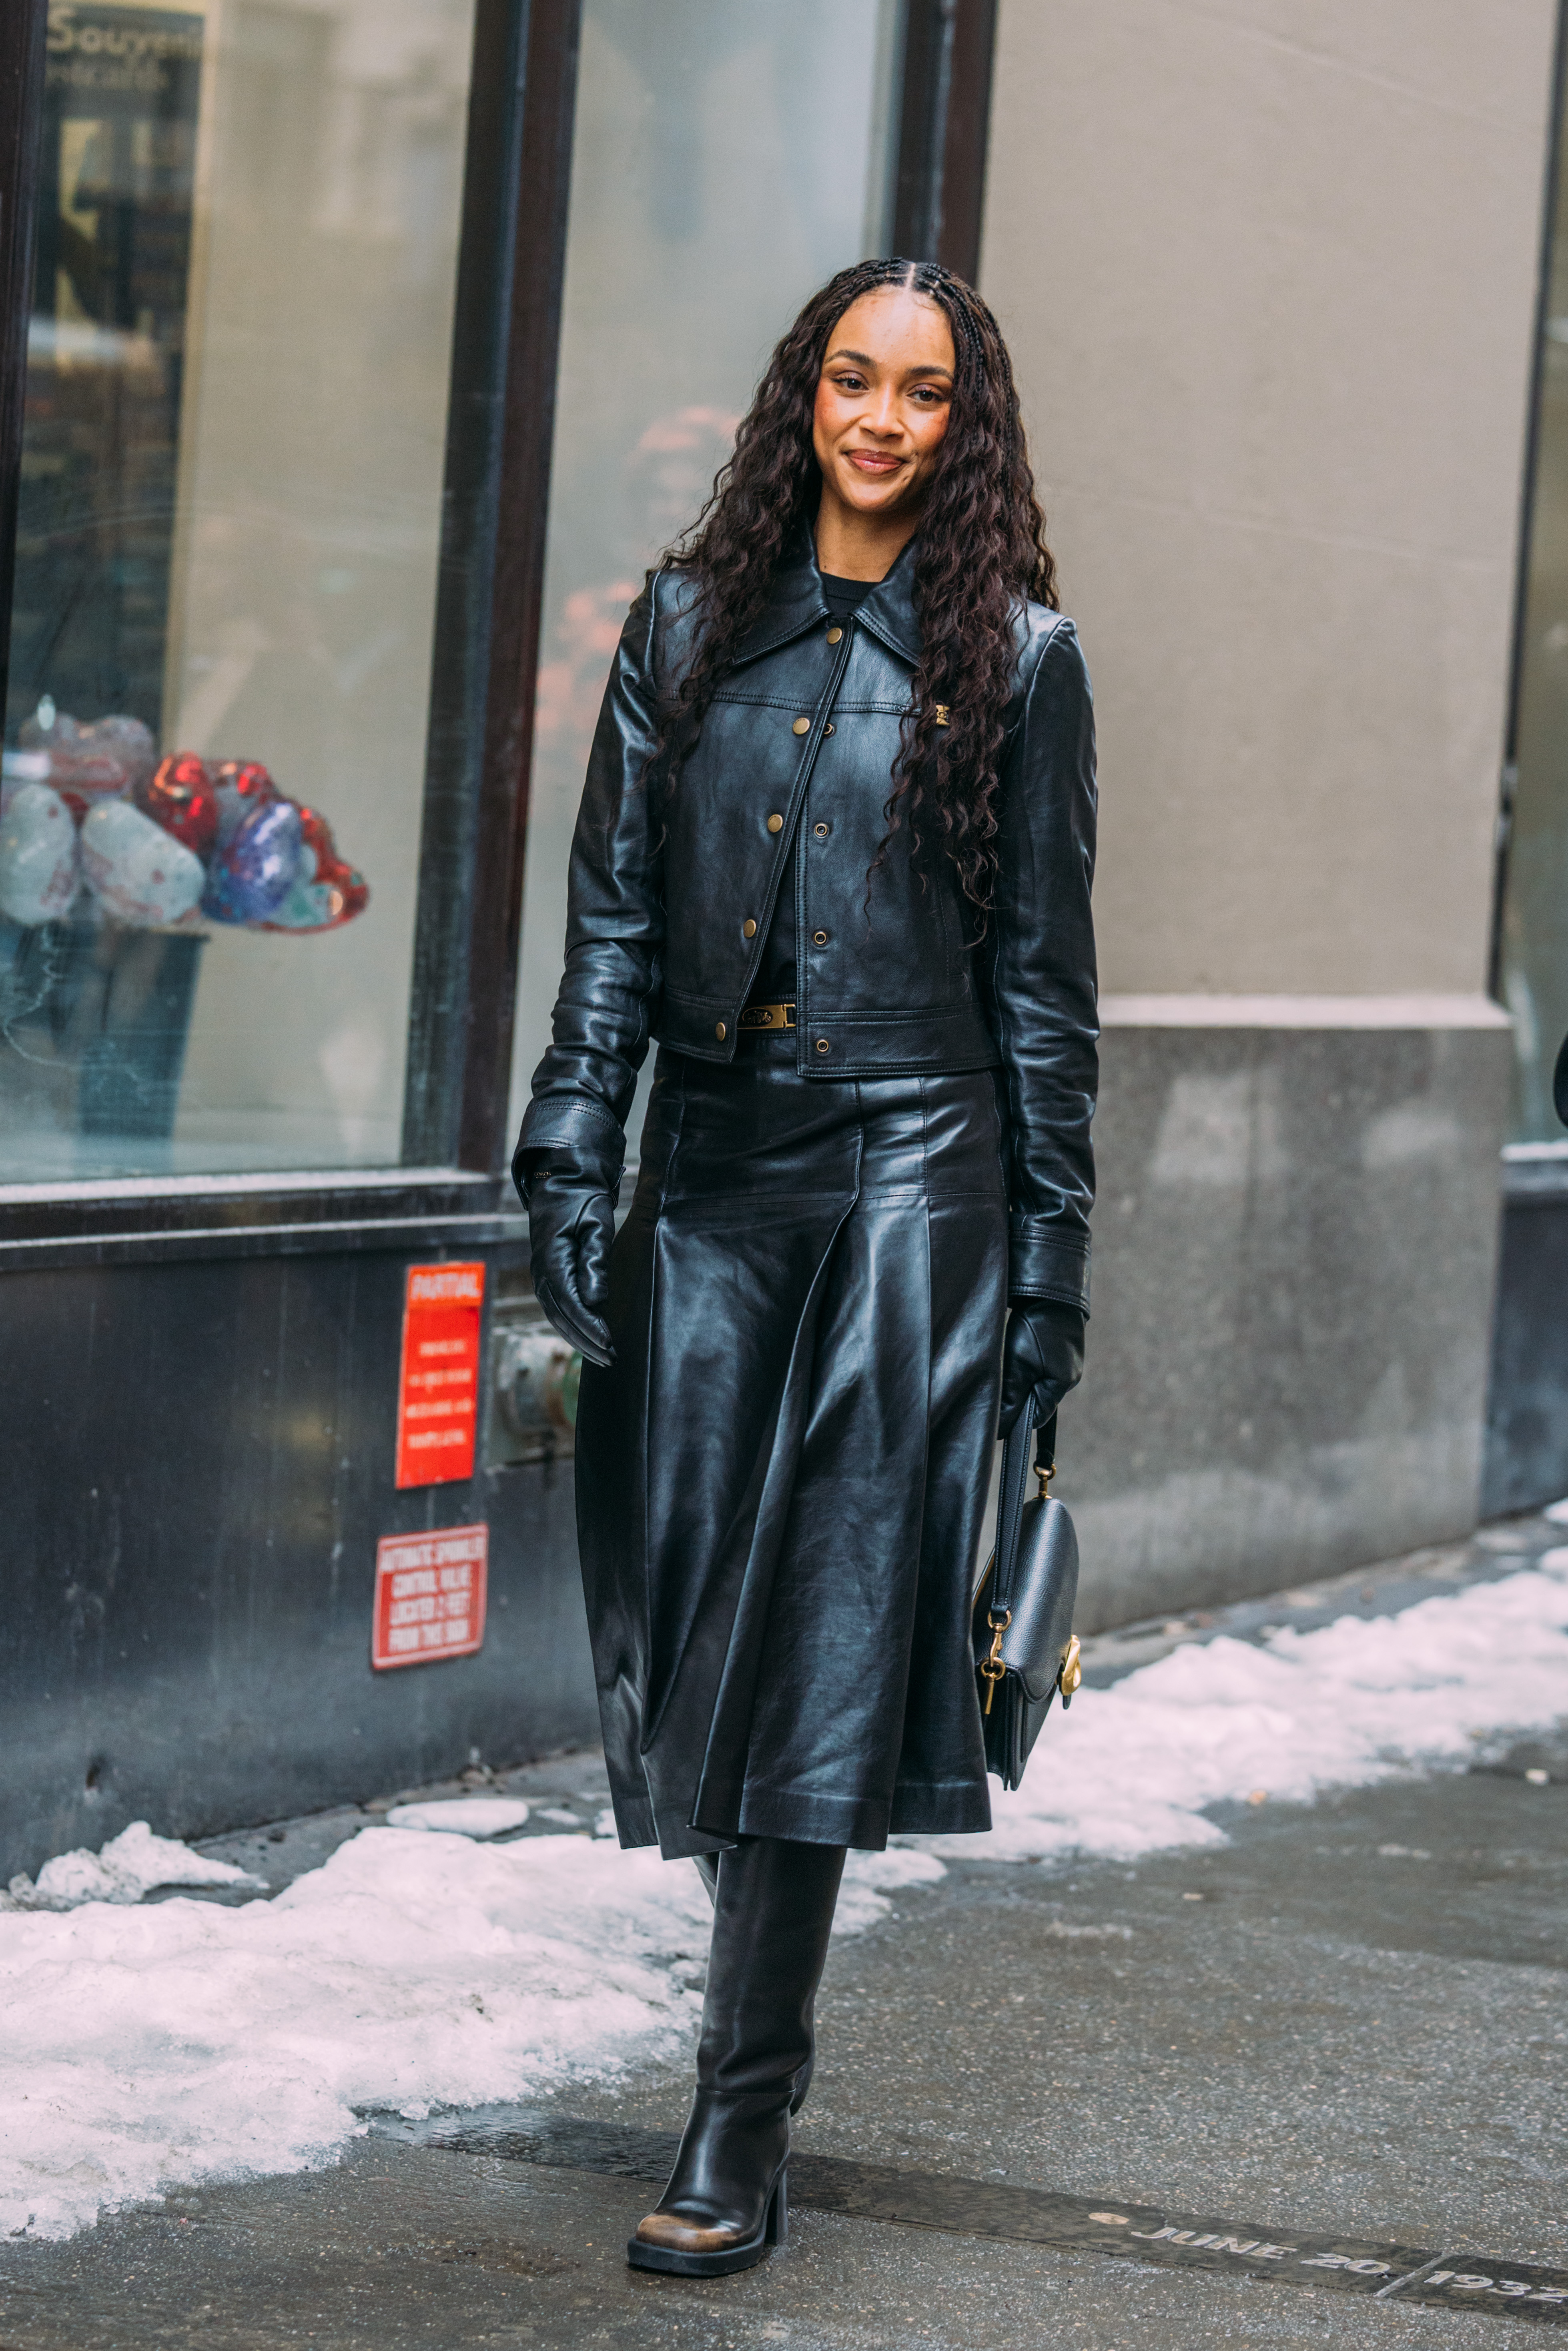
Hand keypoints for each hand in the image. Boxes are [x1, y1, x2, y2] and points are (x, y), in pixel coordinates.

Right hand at [520, 1163, 616, 1368]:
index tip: (610, 1343)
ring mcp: (542, 1276)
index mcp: (552, 1261)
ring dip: (579, 1338)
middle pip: (562, 1318)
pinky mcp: (548, 1277)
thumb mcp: (596, 1225)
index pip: (571, 1304)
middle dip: (586, 1341)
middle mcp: (542, 1273)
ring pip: (558, 1317)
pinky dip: (573, 1326)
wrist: (562, 1184)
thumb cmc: (583, 1202)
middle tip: (611, 1359)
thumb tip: (595, 1300)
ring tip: (603, 1356)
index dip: (590, 1327)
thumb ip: (595, 1261)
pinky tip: (589, 1337)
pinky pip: (558, 1309)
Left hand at [999, 1299, 1084, 1436]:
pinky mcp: (1057, 1347)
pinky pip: (1038, 1365)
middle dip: (1016, 1397)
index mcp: (1062, 1384)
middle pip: (1036, 1400)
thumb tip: (1001, 1430)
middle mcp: (1068, 1375)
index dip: (1015, 1419)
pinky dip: (1024, 1364)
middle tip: (998, 1384)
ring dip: (1019, 1378)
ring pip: (1035, 1381)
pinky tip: (1014, 1353)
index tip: (995, 1414)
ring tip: (1006, 1364)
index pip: (1036, 1417)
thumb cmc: (1036, 1327)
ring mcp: (1065, 1360)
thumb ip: (1010, 1399)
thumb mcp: (1018, 1366)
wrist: (1050, 1289)